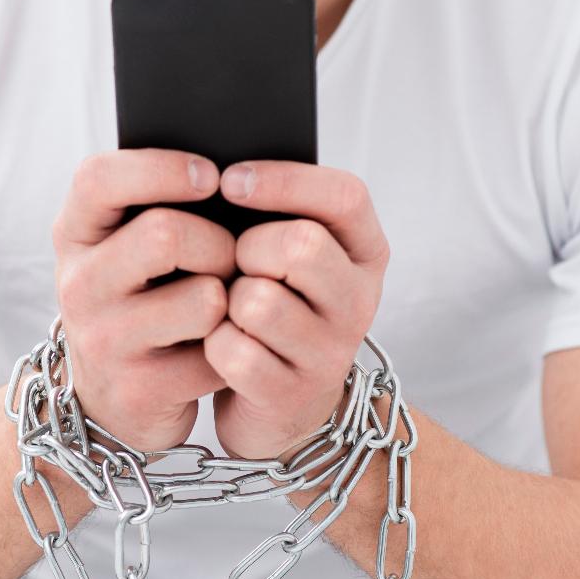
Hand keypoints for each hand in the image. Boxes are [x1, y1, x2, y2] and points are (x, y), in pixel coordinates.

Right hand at [52, 150, 235, 452]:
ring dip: (232, 299)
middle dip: (219, 243)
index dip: (162, 168)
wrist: (110, 404)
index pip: (100, 179)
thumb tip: (235, 176)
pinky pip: (219, 352)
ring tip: (223, 307)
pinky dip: (235, 347)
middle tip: (230, 259)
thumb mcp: (123, 250)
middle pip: (167, 233)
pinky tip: (219, 350)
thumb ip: (158, 207)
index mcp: (73, 235)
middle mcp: (79, 286)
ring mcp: (104, 341)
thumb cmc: (138, 304)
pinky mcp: (139, 390)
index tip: (211, 177)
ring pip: (204, 296)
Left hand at [203, 161, 390, 461]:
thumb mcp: (290, 257)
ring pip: (259, 301)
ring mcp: (330, 353)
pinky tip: (219, 347)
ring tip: (228, 310)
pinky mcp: (291, 395)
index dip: (285, 181)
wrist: (279, 405)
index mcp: (366, 252)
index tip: (230, 181)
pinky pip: (234, 351)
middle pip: (300, 245)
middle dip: (249, 248)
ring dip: (225, 301)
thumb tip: (220, 173)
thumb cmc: (275, 308)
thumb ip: (276, 215)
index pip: (345, 196)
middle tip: (234, 263)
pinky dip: (212, 345)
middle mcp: (360, 301)